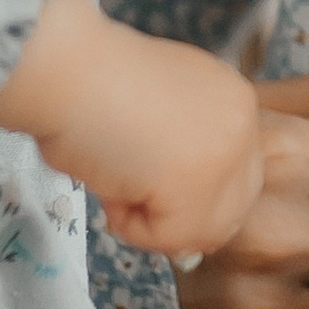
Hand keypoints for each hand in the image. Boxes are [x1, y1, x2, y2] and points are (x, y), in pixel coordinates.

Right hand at [0, 0, 264, 261]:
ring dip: (153, 220)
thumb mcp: (155, 113)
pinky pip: (170, 238)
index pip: (236, 176)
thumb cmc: (90, 84)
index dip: (189, 196)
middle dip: (178, 214)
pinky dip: (130, 224)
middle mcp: (241, 123)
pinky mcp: (198, 183)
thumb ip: (180, 149)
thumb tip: (176, 201)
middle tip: (131, 191)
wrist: (67, 71)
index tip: (149, 188)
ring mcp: (226, 153)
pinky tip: (111, 184)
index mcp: (233, 100)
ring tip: (117, 178)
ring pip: (203, 230)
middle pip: (231, 209)